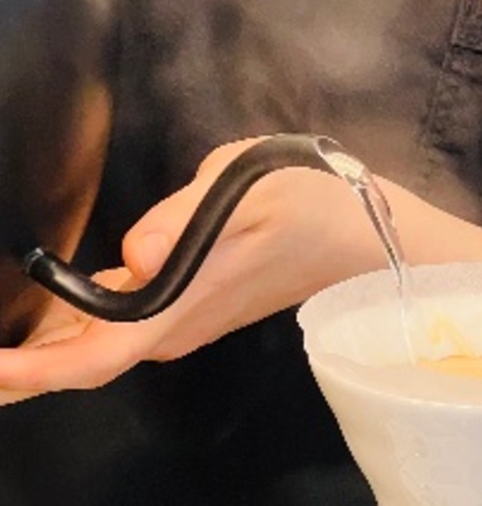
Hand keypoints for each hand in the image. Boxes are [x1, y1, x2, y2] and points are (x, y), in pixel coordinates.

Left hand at [0, 136, 481, 401]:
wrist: (369, 235)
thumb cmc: (316, 203)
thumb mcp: (249, 186)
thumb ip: (181, 218)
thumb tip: (131, 254)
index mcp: (185, 298)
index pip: (96, 355)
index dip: (34, 371)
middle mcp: (182, 323)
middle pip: (90, 362)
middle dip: (30, 366)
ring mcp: (194, 320)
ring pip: (108, 348)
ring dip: (53, 347)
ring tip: (10, 336)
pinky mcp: (204, 306)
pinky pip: (130, 329)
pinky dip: (87, 328)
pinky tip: (69, 304)